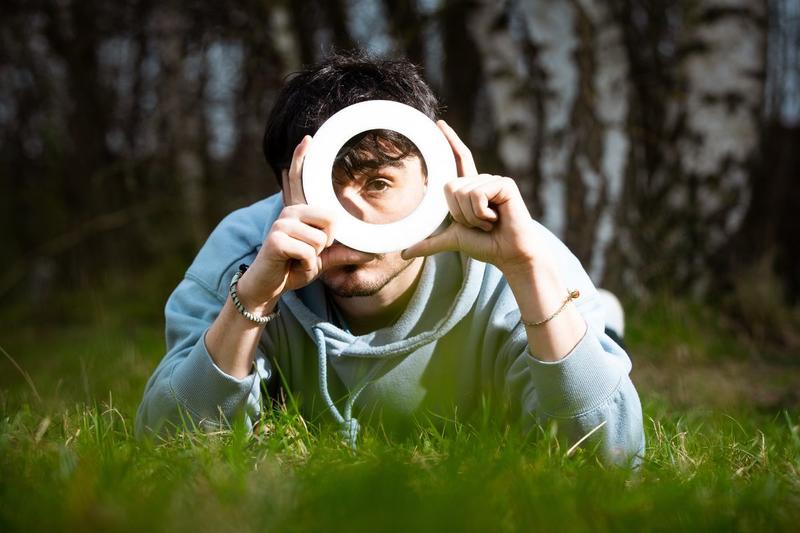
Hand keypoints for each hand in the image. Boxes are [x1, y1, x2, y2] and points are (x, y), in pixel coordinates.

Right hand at [236, 136, 373, 311]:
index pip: (300, 181)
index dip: (301, 159)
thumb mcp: (322, 260)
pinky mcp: (276, 240)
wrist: (268, 287)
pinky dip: (306, 266)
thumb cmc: (293, 269)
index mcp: (299, 212)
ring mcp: (281, 224)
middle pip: (331, 219)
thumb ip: (342, 253)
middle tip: (310, 253)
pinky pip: (309, 252)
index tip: (307, 138)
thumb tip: (370, 253)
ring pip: (321, 240)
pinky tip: (292, 266)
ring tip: (298, 261)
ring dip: (315, 258)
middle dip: (328, 243)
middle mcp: (289, 212)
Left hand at [401, 121, 544, 275]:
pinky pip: (476, 194)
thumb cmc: (486, 245)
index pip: (458, 159)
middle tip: (478, 223)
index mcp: (470, 188)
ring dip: (471, 216)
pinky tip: (496, 218)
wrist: (509, 254)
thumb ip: (429, 243)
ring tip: (489, 222)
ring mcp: (493, 180)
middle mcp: (481, 180)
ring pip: (462, 192)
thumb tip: (404, 254)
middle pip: (449, 186)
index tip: (439, 124)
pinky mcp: (504, 184)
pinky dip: (481, 213)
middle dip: (458, 213)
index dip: (449, 140)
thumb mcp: (452, 241)